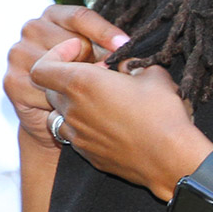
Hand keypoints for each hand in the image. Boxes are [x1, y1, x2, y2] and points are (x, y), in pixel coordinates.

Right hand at [6, 4, 132, 147]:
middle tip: (113, 80)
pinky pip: (46, 90)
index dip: (105, 31)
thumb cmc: (80, 80)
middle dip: (95, 62)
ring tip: (95, 97)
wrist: (54, 117)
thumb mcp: (94, 57)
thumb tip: (126, 52)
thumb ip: (104, 49)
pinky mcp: (13, 82)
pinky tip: (73, 109)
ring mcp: (18, 54)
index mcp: (52, 15)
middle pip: (71, 41)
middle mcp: (32, 29)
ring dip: (79, 84)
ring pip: (59, 67)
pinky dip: (63, 102)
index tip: (125, 46)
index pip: (80, 16)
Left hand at [29, 41, 212, 200]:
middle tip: (97, 76)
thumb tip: (124, 65)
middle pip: (51, 90)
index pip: (41, 68)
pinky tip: (109, 124)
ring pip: (60, 114)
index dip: (55, 55)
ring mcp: (77, 135)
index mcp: (81, 83)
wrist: (171, 160)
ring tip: (101, 101)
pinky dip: (84, 126)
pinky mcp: (87, 154)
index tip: (79, 51)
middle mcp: (72, 110)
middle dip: (68, 79)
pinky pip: (75, 135)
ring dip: (73, 105)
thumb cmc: (163, 113)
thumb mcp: (151, 74)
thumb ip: (130, 64)